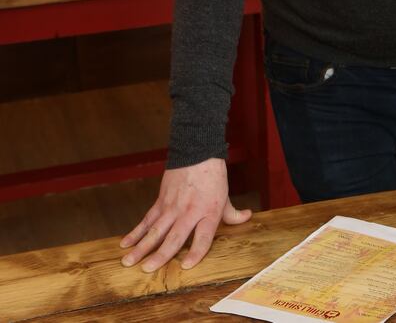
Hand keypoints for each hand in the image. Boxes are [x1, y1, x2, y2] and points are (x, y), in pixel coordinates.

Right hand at [119, 158, 251, 271]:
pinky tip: (125, 242)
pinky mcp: (161, 200)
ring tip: (128, 261)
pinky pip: (147, 218)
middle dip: (160, 255)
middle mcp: (189, 211)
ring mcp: (173, 206)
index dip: (195, 252)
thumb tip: (247, 218)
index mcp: (209, 212)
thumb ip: (232, 213)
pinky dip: (136, 231)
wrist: (197, 150)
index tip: (186, 266)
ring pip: (155, 229)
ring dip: (141, 246)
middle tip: (147, 269)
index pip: (203, 237)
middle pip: (174, 236)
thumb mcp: (226, 195)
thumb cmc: (213, 176)